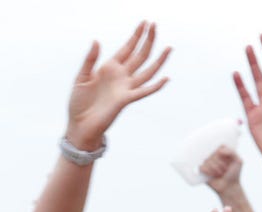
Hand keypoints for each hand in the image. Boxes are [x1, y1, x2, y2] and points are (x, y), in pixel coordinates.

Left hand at [67, 22, 170, 149]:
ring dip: (158, 59)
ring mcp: (126, 87)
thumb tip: (97, 41)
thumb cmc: (78, 102)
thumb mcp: (81, 76)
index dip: (136, 36)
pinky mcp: (126, 99)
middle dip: (148, 40)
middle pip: (139, 55)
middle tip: (155, 25)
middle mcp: (121, 76)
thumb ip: (90, 59)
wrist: (80, 124)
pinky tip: (165, 78)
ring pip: (147, 71)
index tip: (145, 23)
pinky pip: (144, 91)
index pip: (127, 48)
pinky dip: (155, 86)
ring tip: (168, 47)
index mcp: (109, 68)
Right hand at [200, 146, 242, 195]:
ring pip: (207, 160)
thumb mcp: (238, 161)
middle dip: (221, 164)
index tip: (228, 161)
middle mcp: (213, 155)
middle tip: (225, 169)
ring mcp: (207, 162)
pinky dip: (209, 172)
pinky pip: (202, 166)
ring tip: (220, 173)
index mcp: (221, 152)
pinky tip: (213, 175)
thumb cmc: (234, 174)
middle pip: (213, 154)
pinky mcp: (202, 169)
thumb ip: (232, 152)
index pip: (219, 146)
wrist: (229, 187)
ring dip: (216, 169)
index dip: (223, 154)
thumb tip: (219, 150)